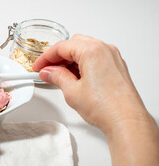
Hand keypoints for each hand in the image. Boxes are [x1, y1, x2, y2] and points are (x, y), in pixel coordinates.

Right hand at [33, 34, 158, 165]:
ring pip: (84, 50)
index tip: (38, 66)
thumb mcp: (72, 91)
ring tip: (59, 76)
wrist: (126, 121)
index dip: (46, 57)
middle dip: (58, 56)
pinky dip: (82, 63)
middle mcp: (104, 50)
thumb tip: (48, 72)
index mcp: (92, 51)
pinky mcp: (116, 67)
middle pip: (74, 44)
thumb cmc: (106, 107)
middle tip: (47, 70)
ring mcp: (112, 58)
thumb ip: (57, 77)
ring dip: (70, 60)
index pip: (62, 47)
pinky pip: (95, 57)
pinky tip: (74, 77)